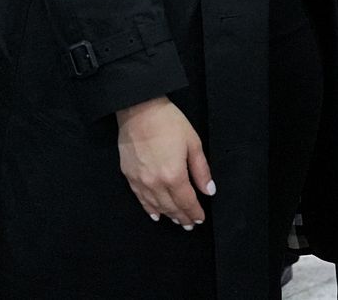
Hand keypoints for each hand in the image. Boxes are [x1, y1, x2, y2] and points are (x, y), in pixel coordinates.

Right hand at [116, 97, 214, 227]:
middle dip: (182, 216)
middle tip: (189, 225)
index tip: (200, 219)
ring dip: (167, 215)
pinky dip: (149, 208)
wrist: (139, 111)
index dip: (194, 212)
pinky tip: (155, 214)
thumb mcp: (193, 143)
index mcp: (174, 176)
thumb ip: (201, 170)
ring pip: (155, 206)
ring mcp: (140, 181)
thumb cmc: (170, 123)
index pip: (186, 201)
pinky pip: (140, 198)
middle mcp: (155, 183)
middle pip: (171, 206)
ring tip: (176, 221)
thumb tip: (209, 191)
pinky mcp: (129, 176)